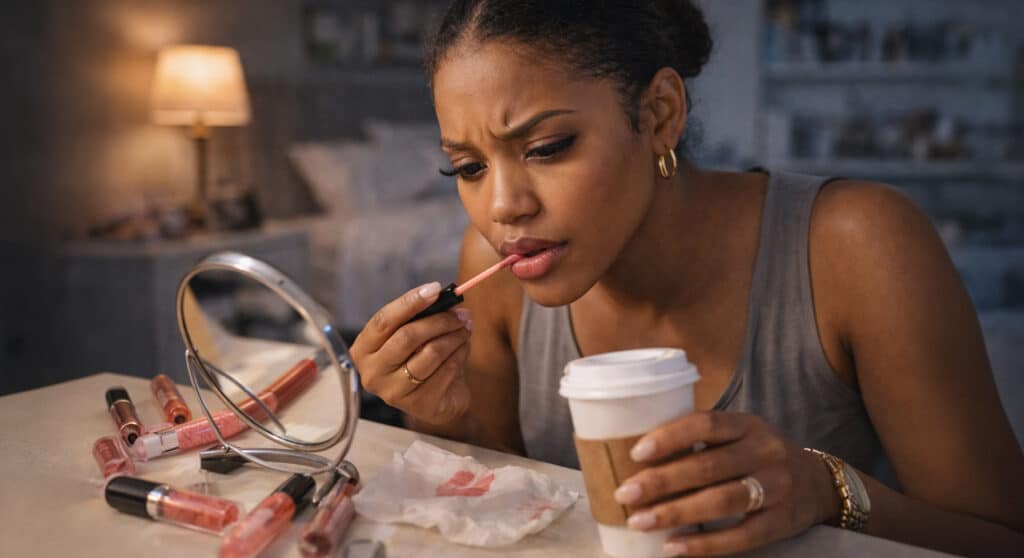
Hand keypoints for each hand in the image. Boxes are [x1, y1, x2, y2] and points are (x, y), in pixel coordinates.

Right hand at [349, 282, 472, 425]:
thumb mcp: (412, 335)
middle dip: (439, 320)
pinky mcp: (420, 405)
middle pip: (408, 336)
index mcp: (363, 350)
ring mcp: (394, 393)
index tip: (435, 288)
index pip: (384, 321)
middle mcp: (373, 373)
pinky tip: (463, 347)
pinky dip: (460, 353)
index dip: (410, 302)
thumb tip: (444, 297)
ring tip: (465, 329)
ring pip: (431, 352)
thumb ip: (420, 317)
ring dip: (454, 336)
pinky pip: (447, 369)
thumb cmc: (418, 359)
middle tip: (460, 313)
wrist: (437, 399)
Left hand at [613, 411, 838, 555]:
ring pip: (721, 501)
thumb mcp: (741, 435)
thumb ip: (703, 440)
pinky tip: (674, 547)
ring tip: (640, 521)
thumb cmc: (760, 456)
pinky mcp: (782, 522)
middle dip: (661, 481)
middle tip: (625, 493)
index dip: (670, 437)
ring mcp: (776, 487)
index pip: (705, 424)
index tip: (636, 453)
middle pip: (708, 466)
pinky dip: (704, 544)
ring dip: (676, 513)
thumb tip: (641, 454)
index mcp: (748, 425)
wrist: (819, 483)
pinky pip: (740, 536)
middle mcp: (764, 451)